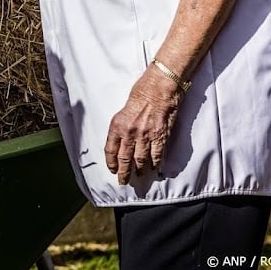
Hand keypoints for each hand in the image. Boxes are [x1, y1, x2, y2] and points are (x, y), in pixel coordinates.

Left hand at [103, 67, 182, 184]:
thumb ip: (121, 128)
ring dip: (139, 170)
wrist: (158, 88)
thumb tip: (120, 143)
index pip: (110, 150)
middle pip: (124, 159)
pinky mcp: (160, 136)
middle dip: (123, 172)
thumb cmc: (140, 95)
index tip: (112, 170)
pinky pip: (156, 155)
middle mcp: (130, 133)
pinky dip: (154, 163)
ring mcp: (145, 136)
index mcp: (117, 126)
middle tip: (124, 181)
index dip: (111, 162)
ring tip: (139, 176)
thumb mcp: (122, 111)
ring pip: (140, 160)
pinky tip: (153, 168)